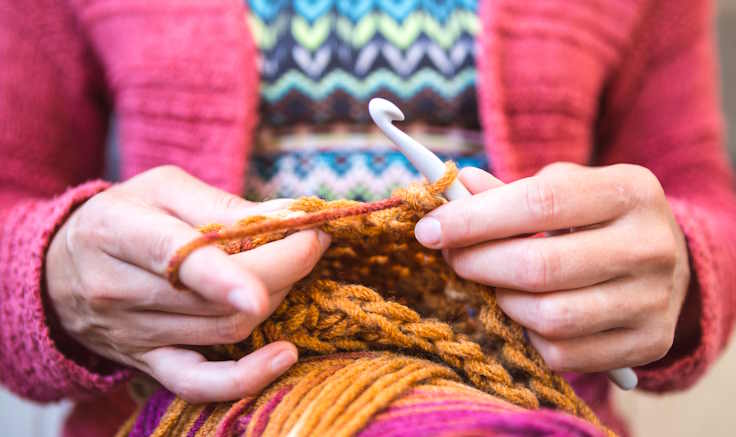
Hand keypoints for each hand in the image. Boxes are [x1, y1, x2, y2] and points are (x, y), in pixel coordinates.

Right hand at [46, 166, 329, 401]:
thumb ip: (222, 203)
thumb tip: (290, 215)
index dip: (237, 267)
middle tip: (312, 241)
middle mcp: (120, 290)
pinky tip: (285, 354)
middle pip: (218, 298)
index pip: (180, 257)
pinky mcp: (147, 364)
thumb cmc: (122, 218)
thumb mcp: (161, 189)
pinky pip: (199, 384)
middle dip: (284, 268)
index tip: (304, 248)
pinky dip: (247, 376)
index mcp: (119, 232)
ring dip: (275, 300)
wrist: (58, 270)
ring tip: (292, 271)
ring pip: (224, 330)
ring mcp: (133, 335)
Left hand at [414, 163, 689, 372]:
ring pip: (549, 316)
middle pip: (539, 266)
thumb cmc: (597, 219)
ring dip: (503, 302)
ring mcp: (652, 300)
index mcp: (629, 191)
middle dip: (478, 263)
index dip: (474, 219)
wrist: (668, 262)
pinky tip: (525, 313)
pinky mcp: (646, 343)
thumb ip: (509, 192)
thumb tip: (456, 186)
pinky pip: (563, 353)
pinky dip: (528, 336)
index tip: (429, 229)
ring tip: (494, 284)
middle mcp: (649, 245)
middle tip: (452, 257)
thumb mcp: (566, 189)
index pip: (540, 203)